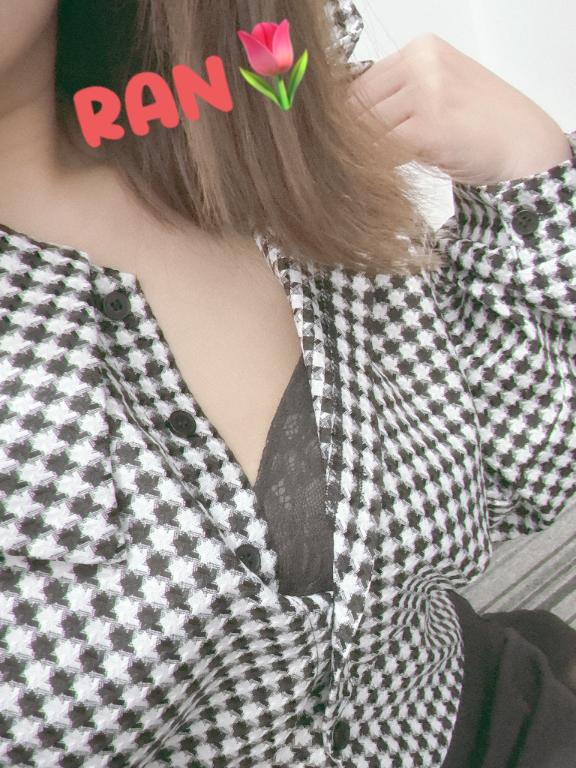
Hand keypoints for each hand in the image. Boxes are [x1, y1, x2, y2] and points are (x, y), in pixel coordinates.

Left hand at [346, 33, 571, 185]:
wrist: (522, 142)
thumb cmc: (479, 122)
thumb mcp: (437, 91)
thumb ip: (398, 95)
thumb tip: (345, 117)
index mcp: (422, 49)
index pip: (361, 83)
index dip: (347, 118)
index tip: (340, 141)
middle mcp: (423, 63)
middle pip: (359, 105)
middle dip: (353, 137)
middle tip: (350, 161)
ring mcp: (428, 92)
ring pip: (369, 129)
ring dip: (366, 154)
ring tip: (378, 167)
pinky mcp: (431, 125)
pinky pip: (385, 148)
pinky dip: (380, 165)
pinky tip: (391, 171)